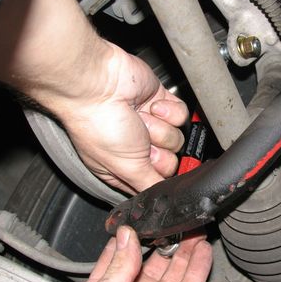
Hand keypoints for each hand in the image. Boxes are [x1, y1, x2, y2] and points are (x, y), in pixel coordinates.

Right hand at [55, 43, 187, 193]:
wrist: (99, 84)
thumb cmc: (99, 126)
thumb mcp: (126, 168)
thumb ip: (149, 185)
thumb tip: (165, 198)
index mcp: (122, 169)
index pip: (154, 183)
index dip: (156, 177)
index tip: (150, 169)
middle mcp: (136, 148)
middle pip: (171, 164)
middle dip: (158, 153)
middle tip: (140, 142)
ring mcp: (150, 125)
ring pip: (177, 140)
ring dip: (159, 129)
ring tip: (139, 120)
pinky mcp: (161, 103)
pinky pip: (181, 116)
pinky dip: (169, 111)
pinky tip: (151, 106)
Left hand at [60, 227, 211, 281]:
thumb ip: (115, 272)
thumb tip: (126, 237)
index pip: (117, 259)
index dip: (131, 238)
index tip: (144, 218)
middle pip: (150, 266)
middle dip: (165, 243)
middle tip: (178, 223)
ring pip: (172, 278)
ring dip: (185, 254)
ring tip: (195, 232)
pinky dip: (197, 274)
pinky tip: (202, 256)